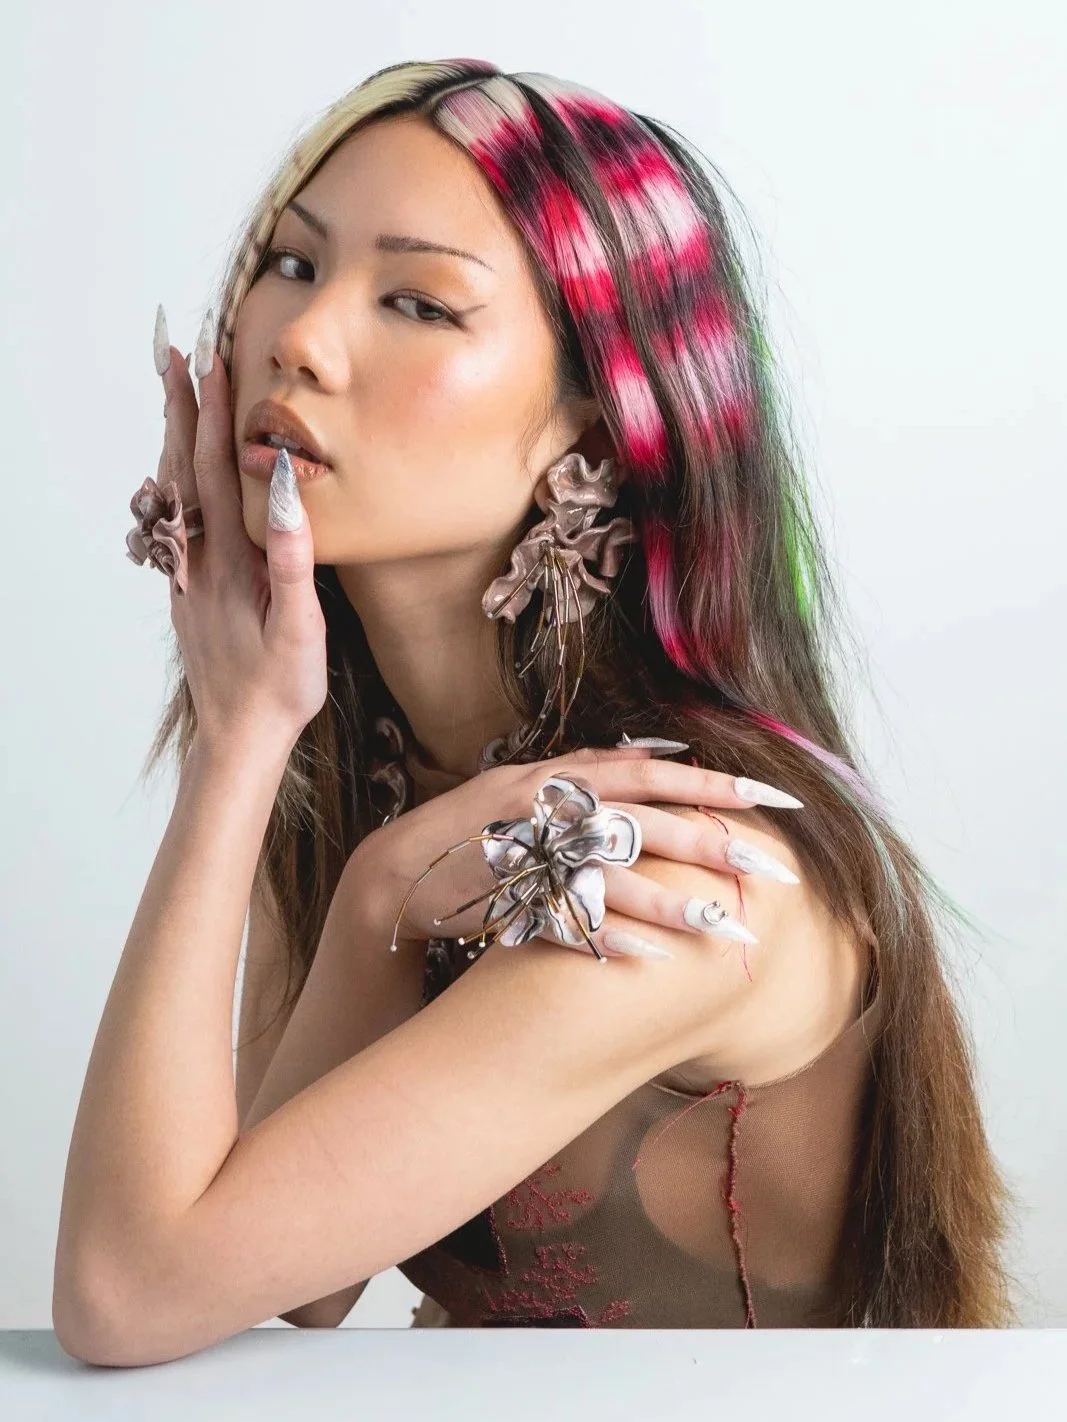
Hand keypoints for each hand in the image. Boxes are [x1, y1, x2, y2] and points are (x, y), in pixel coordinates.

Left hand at [158, 335, 326, 749]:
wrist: (237, 737)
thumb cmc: (280, 688)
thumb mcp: (300, 629)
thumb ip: (292, 558)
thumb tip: (288, 489)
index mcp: (230, 562)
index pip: (220, 471)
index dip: (216, 413)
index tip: (212, 362)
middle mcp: (200, 562)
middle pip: (185, 469)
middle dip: (181, 408)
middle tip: (174, 355)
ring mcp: (189, 576)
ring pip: (176, 492)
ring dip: (175, 438)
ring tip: (173, 395)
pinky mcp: (189, 591)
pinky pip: (179, 520)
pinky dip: (176, 479)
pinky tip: (175, 471)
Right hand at [353, 746, 801, 958]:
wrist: (399, 873)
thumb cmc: (478, 833)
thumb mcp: (534, 789)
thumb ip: (593, 773)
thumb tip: (658, 755)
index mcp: (563, 776)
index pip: (650, 772)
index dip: (711, 782)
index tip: (773, 797)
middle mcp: (550, 805)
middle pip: (643, 820)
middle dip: (710, 845)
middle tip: (771, 869)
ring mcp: (529, 851)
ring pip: (612, 872)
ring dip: (670, 901)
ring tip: (724, 926)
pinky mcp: (508, 896)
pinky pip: (568, 917)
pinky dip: (609, 935)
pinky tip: (653, 958)